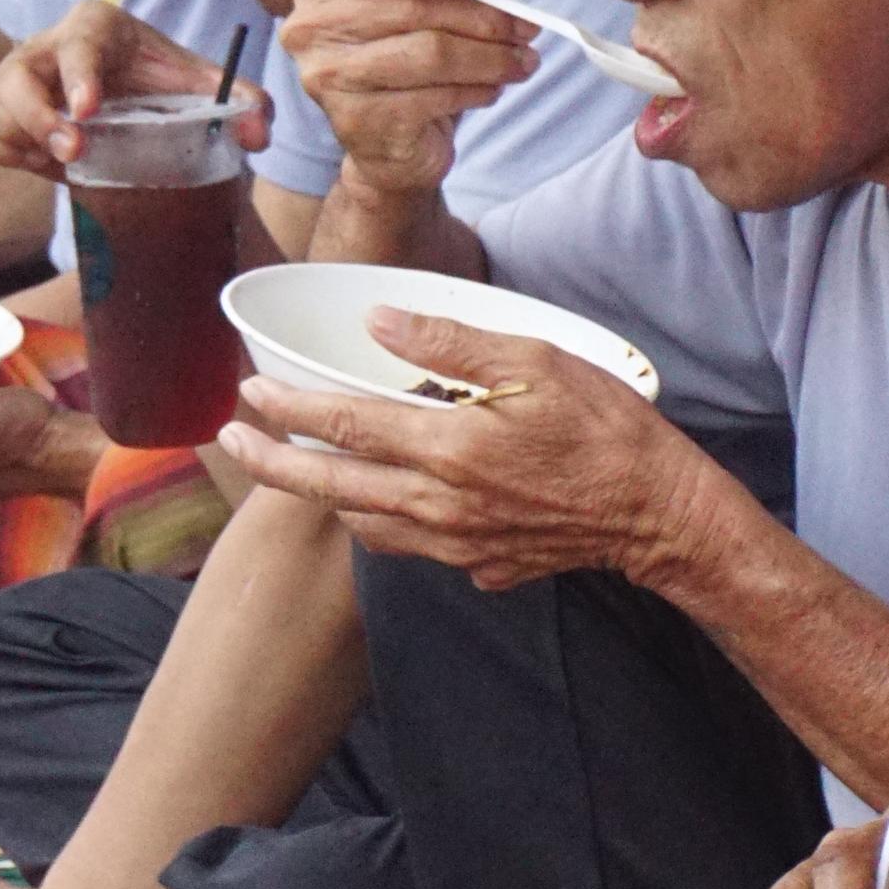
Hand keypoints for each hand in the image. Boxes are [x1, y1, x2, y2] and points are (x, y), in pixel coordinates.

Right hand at [0, 1, 272, 183]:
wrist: (138, 97)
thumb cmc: (166, 85)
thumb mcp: (208, 88)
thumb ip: (244, 104)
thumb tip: (256, 132)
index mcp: (99, 27)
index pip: (77, 42)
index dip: (77, 75)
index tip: (87, 113)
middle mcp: (48, 44)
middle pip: (11, 71)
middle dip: (33, 117)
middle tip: (73, 154)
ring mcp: (16, 75)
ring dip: (8, 135)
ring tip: (56, 161)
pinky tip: (42, 166)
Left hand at [216, 312, 714, 591]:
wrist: (656, 514)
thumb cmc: (605, 429)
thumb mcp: (537, 361)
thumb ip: (450, 343)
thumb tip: (380, 324)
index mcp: (448, 448)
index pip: (344, 426)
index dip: (288, 409)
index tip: (250, 392)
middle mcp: (439, 504)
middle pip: (330, 487)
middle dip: (272, 464)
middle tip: (231, 442)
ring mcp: (455, 543)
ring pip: (363, 523)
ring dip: (324, 495)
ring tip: (301, 466)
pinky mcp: (476, 565)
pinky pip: (407, 545)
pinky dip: (379, 519)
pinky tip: (381, 497)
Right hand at [279, 0, 540, 199]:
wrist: (386, 143)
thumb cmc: (402, 50)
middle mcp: (310, 28)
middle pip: (408, 8)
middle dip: (482, 18)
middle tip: (528, 28)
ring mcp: (328, 77)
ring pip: (430, 55)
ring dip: (491, 58)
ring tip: (523, 62)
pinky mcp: (357, 122)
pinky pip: (433, 97)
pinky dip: (475, 91)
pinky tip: (492, 89)